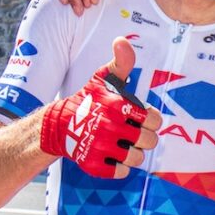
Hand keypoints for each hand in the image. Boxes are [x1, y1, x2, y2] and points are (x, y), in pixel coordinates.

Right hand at [39, 37, 161, 177]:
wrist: (59, 125)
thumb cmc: (89, 100)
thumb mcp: (105, 78)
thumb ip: (121, 62)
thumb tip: (122, 41)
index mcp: (117, 106)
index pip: (154, 120)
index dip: (150, 119)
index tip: (139, 117)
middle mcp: (110, 128)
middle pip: (149, 141)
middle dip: (144, 137)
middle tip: (132, 132)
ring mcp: (101, 148)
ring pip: (137, 159)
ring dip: (133, 152)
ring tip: (123, 143)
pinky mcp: (94, 166)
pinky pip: (122, 173)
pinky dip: (120, 167)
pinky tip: (112, 155)